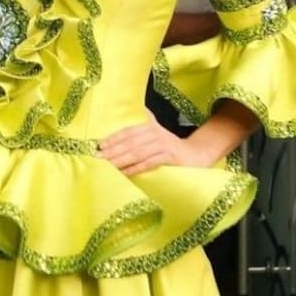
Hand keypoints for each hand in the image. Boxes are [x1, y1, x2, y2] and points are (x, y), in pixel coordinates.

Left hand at [98, 118, 212, 175]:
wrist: (196, 154)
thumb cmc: (170, 146)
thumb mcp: (156, 133)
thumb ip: (141, 127)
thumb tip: (122, 122)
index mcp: (149, 125)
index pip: (127, 131)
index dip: (113, 138)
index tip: (99, 146)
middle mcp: (155, 132)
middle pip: (130, 142)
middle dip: (113, 150)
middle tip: (99, 158)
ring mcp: (163, 144)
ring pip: (137, 152)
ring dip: (121, 160)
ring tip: (108, 166)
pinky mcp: (170, 156)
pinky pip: (149, 162)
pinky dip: (136, 168)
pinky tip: (126, 173)